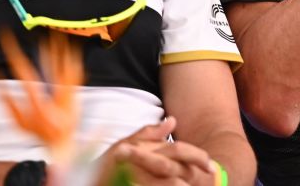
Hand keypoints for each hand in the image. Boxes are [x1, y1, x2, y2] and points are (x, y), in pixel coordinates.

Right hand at [95, 116, 216, 185]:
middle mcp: (146, 163)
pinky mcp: (136, 185)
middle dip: (195, 175)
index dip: (198, 157)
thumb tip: (172, 120)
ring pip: (171, 184)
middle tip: (212, 178)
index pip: (179, 149)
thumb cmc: (110, 162)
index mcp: (148, 149)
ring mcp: (141, 178)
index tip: (212, 165)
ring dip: (183, 184)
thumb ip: (150, 132)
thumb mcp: (128, 142)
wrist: (88, 178)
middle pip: (177, 168)